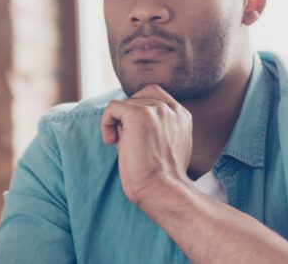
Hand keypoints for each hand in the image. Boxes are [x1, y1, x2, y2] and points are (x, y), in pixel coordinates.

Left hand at [100, 85, 192, 205]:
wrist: (162, 190)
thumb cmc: (161, 177)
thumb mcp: (167, 146)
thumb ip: (157, 128)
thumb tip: (126, 120)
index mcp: (182, 115)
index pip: (155, 96)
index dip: (139, 111)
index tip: (135, 135)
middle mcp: (172, 109)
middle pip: (139, 97)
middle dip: (129, 115)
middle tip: (126, 139)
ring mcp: (156, 110)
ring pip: (125, 104)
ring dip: (119, 124)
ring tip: (123, 147)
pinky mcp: (139, 114)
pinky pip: (112, 107)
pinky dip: (106, 122)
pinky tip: (111, 141)